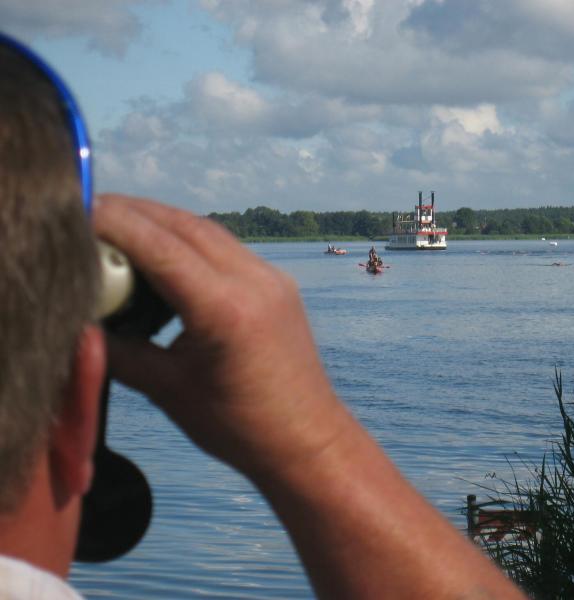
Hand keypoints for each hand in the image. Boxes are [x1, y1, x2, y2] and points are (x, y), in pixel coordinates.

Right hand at [94, 194, 349, 478]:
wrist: (307, 440)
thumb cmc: (238, 427)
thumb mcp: (167, 390)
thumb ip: (117, 351)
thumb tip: (75, 322)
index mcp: (225, 309)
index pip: (158, 245)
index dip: (112, 221)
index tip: (72, 209)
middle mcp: (254, 281)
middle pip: (184, 224)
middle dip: (132, 212)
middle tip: (86, 213)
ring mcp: (271, 279)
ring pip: (207, 231)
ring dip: (161, 223)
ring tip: (118, 232)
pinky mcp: (278, 284)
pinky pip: (227, 248)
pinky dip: (189, 242)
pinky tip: (162, 256)